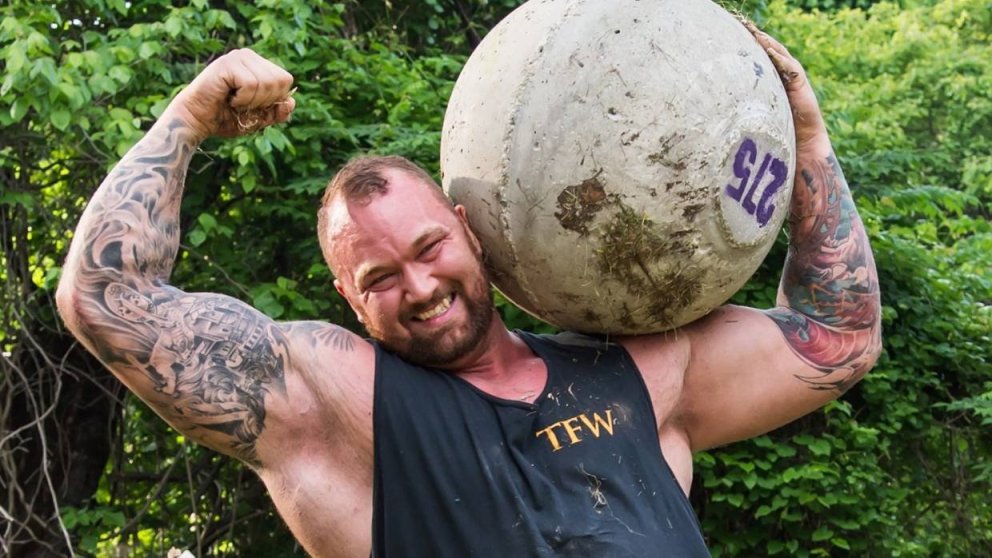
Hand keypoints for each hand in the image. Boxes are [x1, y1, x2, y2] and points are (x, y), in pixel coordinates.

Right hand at [165, 48, 295, 140]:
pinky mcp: (227, 64)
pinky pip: (251, 84)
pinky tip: (228, 98)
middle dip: (265, 101)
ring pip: (266, 83)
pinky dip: (242, 99)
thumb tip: (291, 102)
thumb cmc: (225, 118)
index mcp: (258, 65)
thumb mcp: (258, 119)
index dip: (275, 99)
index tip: (254, 106)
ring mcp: (237, 57)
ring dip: (252, 102)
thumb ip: (277, 112)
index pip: (286, 79)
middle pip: (280, 80)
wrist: (196, 121)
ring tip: (235, 102)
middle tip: (243, 105)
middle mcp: (248, 56)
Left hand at [744, 22, 829, 155]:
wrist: (801, 147)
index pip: (758, 61)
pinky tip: (769, 50)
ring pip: (780, 56)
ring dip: (768, 43)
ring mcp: (793, 80)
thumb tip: (708, 113)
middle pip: (769, 53)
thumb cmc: (774, 138)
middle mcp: (781, 79)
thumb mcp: (752, 120)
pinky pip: (790, 68)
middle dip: (757, 39)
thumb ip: (739, 111)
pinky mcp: (801, 85)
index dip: (748, 48)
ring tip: (755, 33)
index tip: (731, 37)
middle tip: (742, 26)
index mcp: (769, 85)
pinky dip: (780, 58)